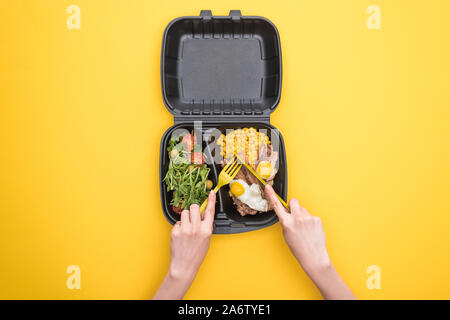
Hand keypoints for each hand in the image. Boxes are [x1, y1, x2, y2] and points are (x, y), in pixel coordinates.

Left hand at [169, 191, 215, 280]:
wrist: (185, 265)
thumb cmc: (196, 254)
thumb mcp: (206, 239)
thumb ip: (205, 225)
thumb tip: (203, 213)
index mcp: (206, 230)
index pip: (210, 211)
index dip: (211, 200)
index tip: (211, 193)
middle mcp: (196, 229)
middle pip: (194, 207)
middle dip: (193, 210)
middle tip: (192, 217)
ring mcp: (185, 230)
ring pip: (184, 212)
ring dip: (185, 218)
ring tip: (186, 228)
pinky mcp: (175, 232)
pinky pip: (177, 222)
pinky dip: (179, 227)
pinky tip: (181, 235)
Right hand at [265, 185, 354, 299]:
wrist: (313, 256)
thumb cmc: (299, 248)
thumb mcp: (286, 235)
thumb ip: (286, 222)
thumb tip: (289, 215)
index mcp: (287, 223)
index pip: (277, 206)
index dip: (271, 195)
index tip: (268, 187)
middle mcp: (297, 218)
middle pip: (294, 202)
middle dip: (293, 206)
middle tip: (295, 215)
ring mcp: (308, 218)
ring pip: (303, 210)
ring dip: (303, 215)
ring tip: (305, 228)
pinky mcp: (317, 219)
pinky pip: (311, 216)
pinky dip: (310, 221)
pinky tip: (311, 230)